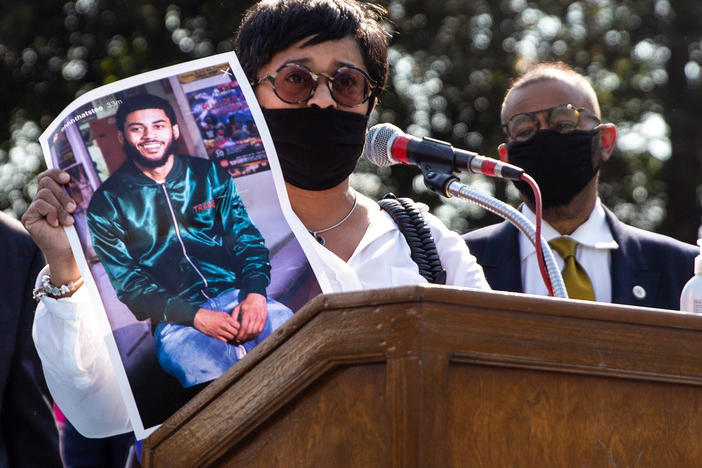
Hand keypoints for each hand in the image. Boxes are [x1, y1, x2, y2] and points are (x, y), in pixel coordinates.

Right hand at [21, 169, 79, 283]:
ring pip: (44, 193)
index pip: (48, 175)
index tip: (68, 178)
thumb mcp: (81, 209)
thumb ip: (76, 194)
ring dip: (60, 206)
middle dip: (63, 194)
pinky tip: (56, 224)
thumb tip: (80, 180)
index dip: (56, 173)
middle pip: (47, 182)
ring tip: (69, 220)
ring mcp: (35, 208)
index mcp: (55, 194)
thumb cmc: (80, 230)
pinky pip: (39, 204)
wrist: (72, 251)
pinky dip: (51, 212)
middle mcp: (43, 199)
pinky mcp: (29, 217)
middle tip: (74, 208)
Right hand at [193, 308, 240, 341]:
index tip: (241, 328)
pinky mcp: (214, 336)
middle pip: (235, 332)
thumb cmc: (210, 314)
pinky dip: (227, 339)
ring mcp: (218, 331)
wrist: (198, 318)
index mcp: (225, 318)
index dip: (241, 327)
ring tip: (234, 336)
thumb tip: (236, 322)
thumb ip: (229, 318)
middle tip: (239, 334)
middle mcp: (223, 325)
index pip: (238, 325)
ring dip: (233, 337)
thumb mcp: (221, 313)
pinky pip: (224, 340)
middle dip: (238, 333)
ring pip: (231, 337)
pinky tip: (227, 337)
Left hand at [233, 293, 267, 342]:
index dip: (240, 335)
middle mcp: (254, 317)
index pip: (244, 328)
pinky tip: (251, 336)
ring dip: (250, 337)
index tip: (237, 339)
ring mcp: (260, 318)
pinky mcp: (264, 320)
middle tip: (240, 341)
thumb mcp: (237, 308)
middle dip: (244, 338)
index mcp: (246, 314)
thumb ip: (233, 317)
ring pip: (255, 332)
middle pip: (249, 331)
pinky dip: (256, 335)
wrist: (257, 297)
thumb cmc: (246, 303)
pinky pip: (260, 330)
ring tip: (245, 339)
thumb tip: (231, 326)